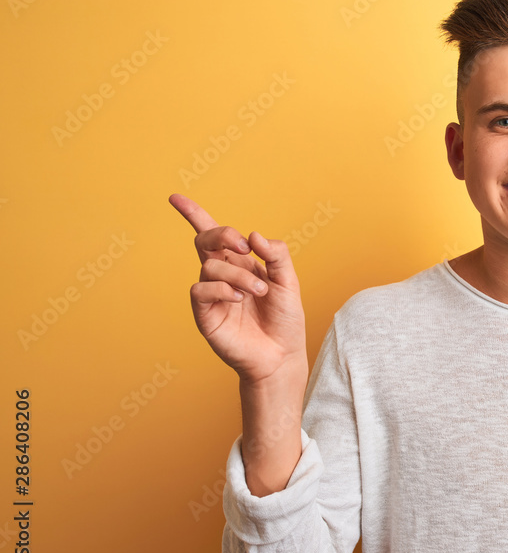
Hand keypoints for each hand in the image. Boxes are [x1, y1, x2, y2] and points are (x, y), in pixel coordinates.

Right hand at [169, 193, 306, 382]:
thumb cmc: (284, 319)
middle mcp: (222, 276)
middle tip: (244, 248)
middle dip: (222, 235)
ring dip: (237, 274)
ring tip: (259, 292)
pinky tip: (239, 299)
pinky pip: (200, 290)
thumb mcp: (289, 281)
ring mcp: (211, 295)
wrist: (282, 354)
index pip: (213, 235)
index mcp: (240, 263)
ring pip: (210, 266)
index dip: (193, 214)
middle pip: (206, 241)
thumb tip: (252, 235)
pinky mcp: (205, 314)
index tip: (175, 197)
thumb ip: (276, 254)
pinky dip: (221, 289)